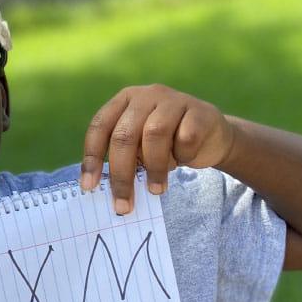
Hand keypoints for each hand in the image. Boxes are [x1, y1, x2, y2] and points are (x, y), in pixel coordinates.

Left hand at [80, 84, 234, 212]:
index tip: (89, 187)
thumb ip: (124, 158)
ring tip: (156, 189)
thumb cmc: (167, 145)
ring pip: (155, 134)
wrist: (211, 137)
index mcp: (125, 100)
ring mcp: (174, 100)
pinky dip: (182, 156)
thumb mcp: (140, 147)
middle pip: (125, 135)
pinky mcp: (199, 112)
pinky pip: (186, 138)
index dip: (92, 157)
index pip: (100, 126)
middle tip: (123, 205)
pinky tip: (185, 159)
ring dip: (154, 168)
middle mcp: (146, 95)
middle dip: (121, 174)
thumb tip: (101, 189)